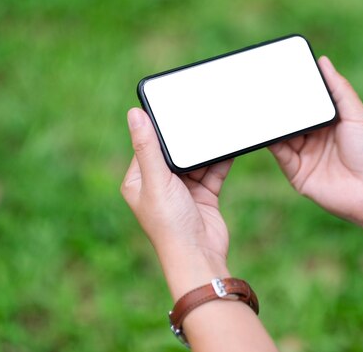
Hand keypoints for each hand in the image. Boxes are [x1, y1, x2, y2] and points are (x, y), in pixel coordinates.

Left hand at [121, 108, 232, 298]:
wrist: (199, 256)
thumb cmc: (170, 224)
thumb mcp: (157, 180)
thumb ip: (148, 147)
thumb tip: (134, 114)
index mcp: (139, 180)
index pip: (147, 145)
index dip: (159, 128)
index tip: (171, 106)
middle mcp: (159, 184)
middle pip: (174, 151)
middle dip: (186, 137)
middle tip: (198, 113)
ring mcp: (182, 190)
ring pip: (195, 160)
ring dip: (204, 149)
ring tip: (216, 128)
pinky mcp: (203, 195)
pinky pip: (212, 171)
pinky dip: (219, 161)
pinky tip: (228, 146)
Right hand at [269, 56, 362, 226]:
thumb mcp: (357, 115)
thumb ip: (339, 89)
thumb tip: (323, 61)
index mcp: (329, 122)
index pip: (306, 102)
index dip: (294, 90)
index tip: (279, 72)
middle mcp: (314, 137)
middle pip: (291, 117)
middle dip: (278, 104)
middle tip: (262, 86)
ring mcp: (304, 155)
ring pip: (281, 133)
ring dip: (271, 121)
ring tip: (258, 104)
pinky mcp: (296, 173)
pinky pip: (278, 153)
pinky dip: (269, 141)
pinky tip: (264, 127)